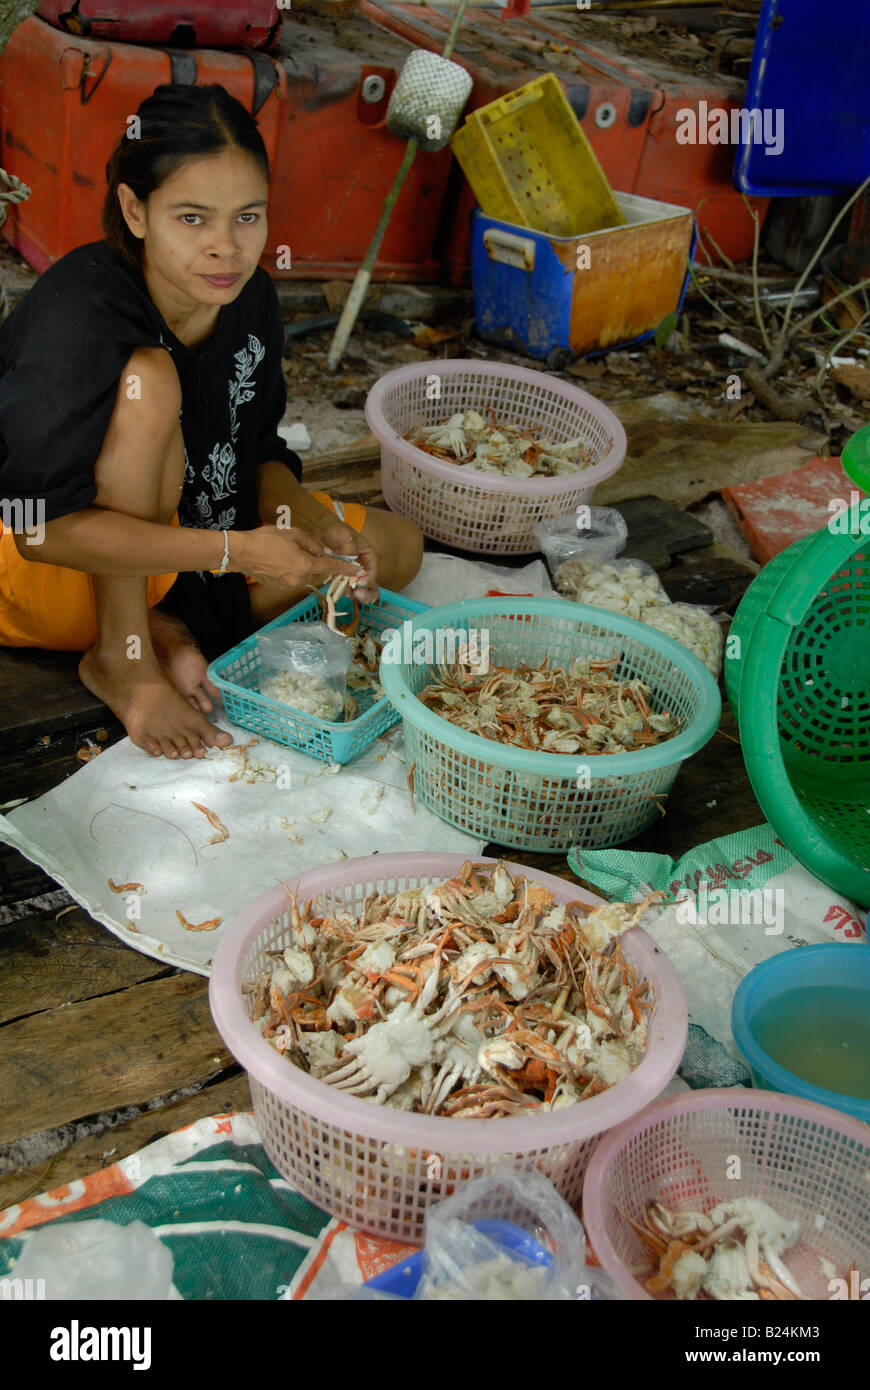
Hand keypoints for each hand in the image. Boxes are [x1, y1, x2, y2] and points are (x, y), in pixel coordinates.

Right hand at [236, 525, 362, 591]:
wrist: (241, 552)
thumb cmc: (266, 539)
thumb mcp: (293, 534)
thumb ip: (312, 544)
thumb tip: (323, 551)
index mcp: (305, 565)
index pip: (331, 568)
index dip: (345, 568)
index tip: (357, 570)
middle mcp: (299, 579)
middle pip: (319, 574)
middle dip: (322, 566)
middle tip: (320, 555)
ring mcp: (288, 585)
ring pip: (307, 578)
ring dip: (308, 570)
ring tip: (298, 556)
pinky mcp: (278, 587)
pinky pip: (294, 581)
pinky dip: (296, 573)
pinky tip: (286, 562)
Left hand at [318, 518, 378, 603]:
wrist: (319, 532)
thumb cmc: (335, 529)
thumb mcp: (343, 534)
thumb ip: (349, 547)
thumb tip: (351, 560)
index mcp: (369, 556)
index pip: (373, 570)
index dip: (369, 578)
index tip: (360, 582)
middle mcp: (363, 567)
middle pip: (371, 585)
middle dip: (367, 593)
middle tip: (358, 594)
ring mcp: (352, 574)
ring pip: (359, 590)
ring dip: (353, 594)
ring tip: (345, 592)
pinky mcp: (341, 579)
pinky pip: (344, 590)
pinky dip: (341, 592)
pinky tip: (336, 590)